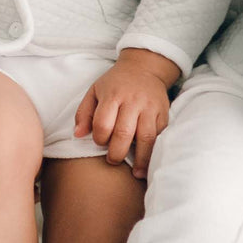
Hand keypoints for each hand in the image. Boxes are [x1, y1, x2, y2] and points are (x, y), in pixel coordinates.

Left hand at [74, 49, 179, 178]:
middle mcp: (133, 102)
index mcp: (113, 95)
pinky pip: (160, 136)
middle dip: (117, 153)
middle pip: (124, 134)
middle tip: (113, 160)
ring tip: (136, 173)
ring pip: (147, 138)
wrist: (145, 68)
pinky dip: (155, 151)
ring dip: (141, 159)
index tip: (99, 141)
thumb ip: (84, 113)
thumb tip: (78, 135)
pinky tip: (149, 161)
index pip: (103, 123)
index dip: (99, 138)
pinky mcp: (164, 114)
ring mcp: (151, 108)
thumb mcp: (95, 91)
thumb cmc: (115, 84)